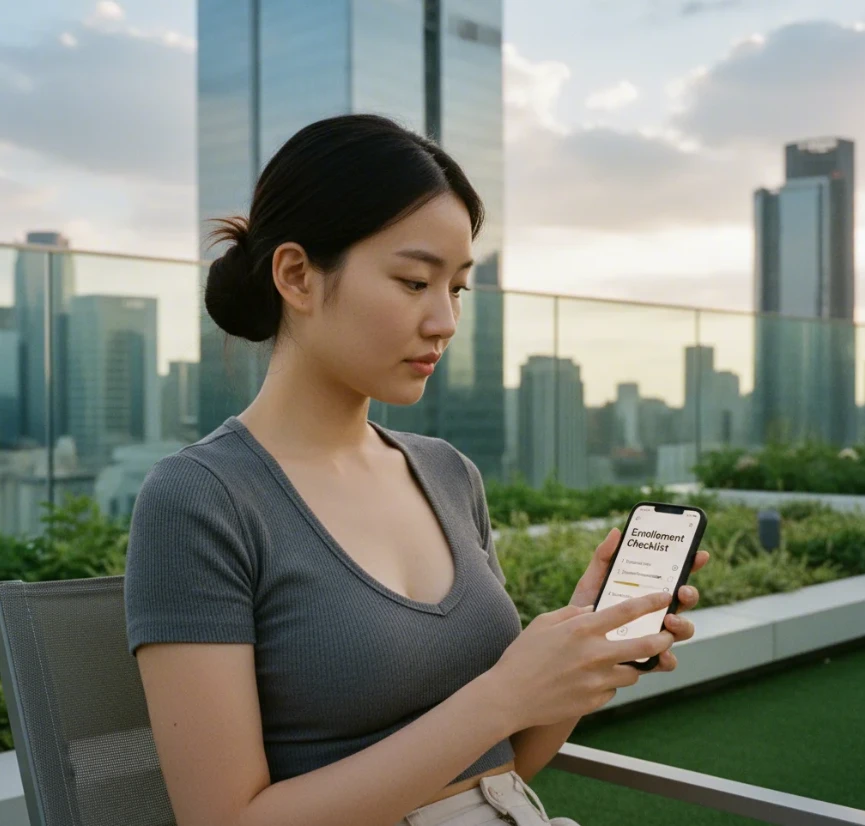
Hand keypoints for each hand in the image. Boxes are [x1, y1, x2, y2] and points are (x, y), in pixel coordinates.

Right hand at [490, 591, 675, 730]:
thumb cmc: (523, 655)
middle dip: (663, 639)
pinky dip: (607, 683)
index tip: (665, 597)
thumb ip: (571, 613)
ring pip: (633, 672)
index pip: (627, 611)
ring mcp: (597, 681)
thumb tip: (593, 611)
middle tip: (668, 635)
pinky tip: (589, 680)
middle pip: (645, 645)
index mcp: (582, 629)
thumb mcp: (543, 623)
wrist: (510, 697)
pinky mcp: (594, 702)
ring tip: (619, 661)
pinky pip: (612, 689)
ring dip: (632, 665)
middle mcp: (595, 654)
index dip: (651, 602)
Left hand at [569, 527, 709, 672]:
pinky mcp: (647, 658)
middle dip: (690, 594)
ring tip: (670, 621)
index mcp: (647, 591)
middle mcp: (656, 612)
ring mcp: (655, 635)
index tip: (699, 554)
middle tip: (681, 590)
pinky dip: (669, 658)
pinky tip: (662, 654)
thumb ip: (603, 557)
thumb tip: (616, 532)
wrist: (567, 641)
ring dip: (683, 624)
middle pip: (685, 602)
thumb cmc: (584, 607)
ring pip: (682, 630)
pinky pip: (667, 660)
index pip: (675, 576)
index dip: (691, 564)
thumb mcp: (592, 580)